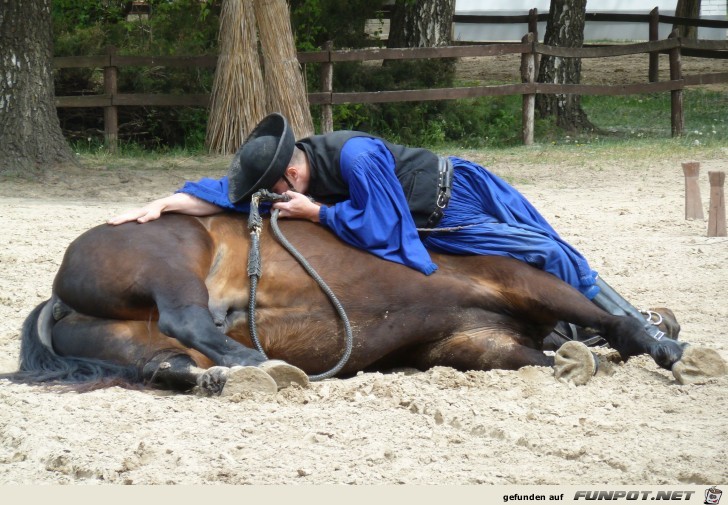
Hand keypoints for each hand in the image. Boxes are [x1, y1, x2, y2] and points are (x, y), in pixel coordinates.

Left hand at [107, 193, 223, 225]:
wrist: (210, 199)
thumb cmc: (197, 210)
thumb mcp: (183, 223)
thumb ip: (175, 228)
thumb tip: (172, 241)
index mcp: (160, 211)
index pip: (140, 216)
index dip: (128, 220)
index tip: (116, 227)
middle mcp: (160, 206)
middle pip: (137, 212)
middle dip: (122, 218)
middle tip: (108, 224)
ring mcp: (166, 202)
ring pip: (144, 210)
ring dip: (129, 216)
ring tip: (116, 223)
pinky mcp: (174, 201)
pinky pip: (159, 208)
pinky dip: (150, 214)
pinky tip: (142, 221)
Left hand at [272, 191, 320, 221]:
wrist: (311, 211)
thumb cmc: (304, 203)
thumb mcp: (297, 195)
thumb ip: (289, 193)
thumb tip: (284, 193)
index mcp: (287, 207)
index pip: (276, 205)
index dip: (274, 202)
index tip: (275, 199)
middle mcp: (286, 212)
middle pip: (275, 213)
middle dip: (273, 209)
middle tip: (275, 205)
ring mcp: (289, 216)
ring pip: (279, 215)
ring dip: (278, 211)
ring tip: (280, 207)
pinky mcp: (291, 217)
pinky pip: (284, 215)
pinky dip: (283, 212)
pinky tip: (286, 208)